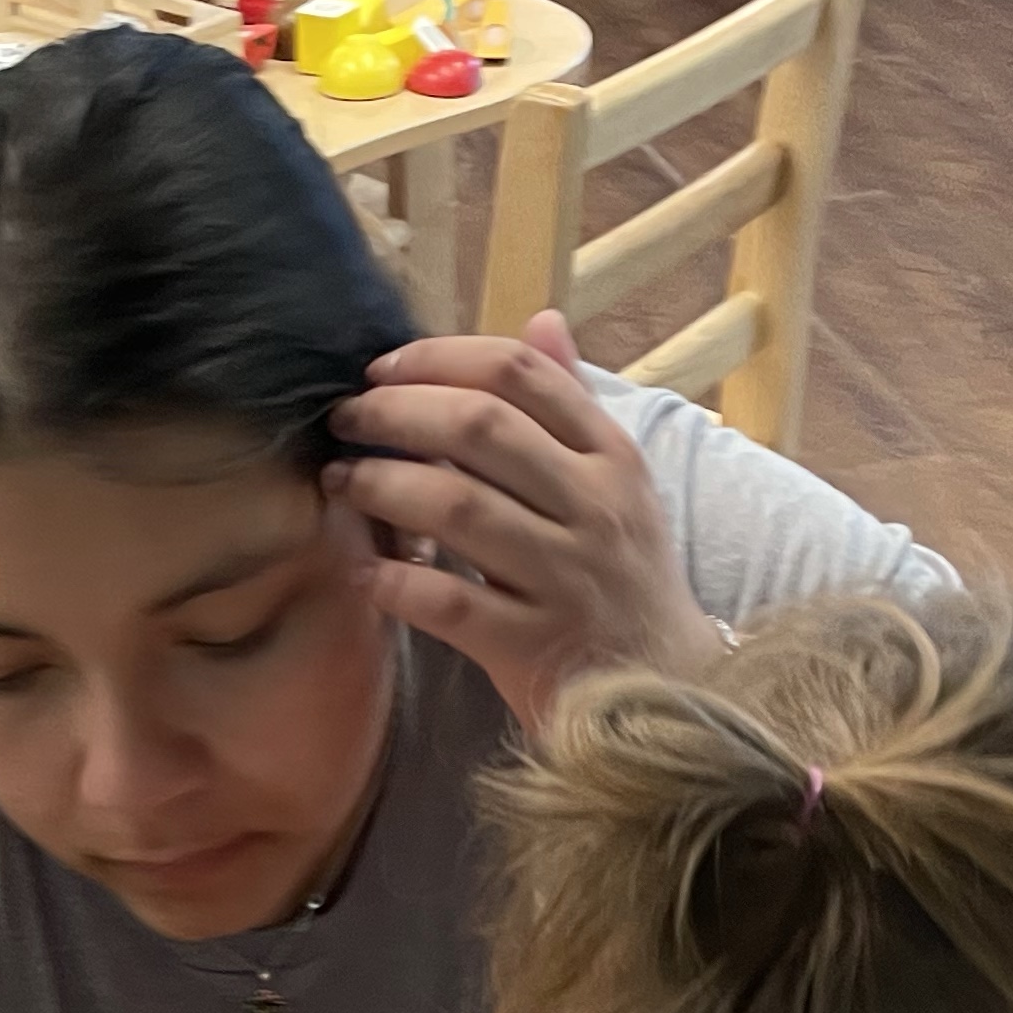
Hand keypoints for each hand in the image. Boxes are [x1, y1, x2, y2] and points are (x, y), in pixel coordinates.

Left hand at [327, 314, 720, 734]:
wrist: (671, 693)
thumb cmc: (626, 583)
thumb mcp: (618, 486)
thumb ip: (573, 405)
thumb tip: (541, 318)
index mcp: (611, 458)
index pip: (520, 375)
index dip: (438, 358)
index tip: (382, 369)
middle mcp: (593, 509)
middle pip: (480, 427)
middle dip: (396, 412)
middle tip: (345, 419)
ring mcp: (565, 579)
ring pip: (458, 506)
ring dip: (382, 485)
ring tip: (341, 481)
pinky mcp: (534, 647)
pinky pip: (448, 603)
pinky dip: (395, 581)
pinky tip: (362, 569)